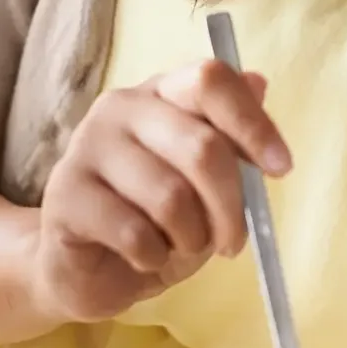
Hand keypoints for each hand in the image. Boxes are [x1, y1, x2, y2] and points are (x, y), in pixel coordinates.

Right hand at [29, 60, 290, 323]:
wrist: (87, 267)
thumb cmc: (155, 218)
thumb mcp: (205, 183)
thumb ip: (230, 139)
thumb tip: (260, 83)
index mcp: (161, 93)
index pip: (210, 80)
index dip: (252, 123)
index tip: (281, 168)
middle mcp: (121, 107)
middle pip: (201, 147)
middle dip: (231, 206)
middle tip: (233, 242)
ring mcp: (86, 147)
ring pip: (171, 198)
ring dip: (192, 238)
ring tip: (182, 247)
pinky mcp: (64, 195)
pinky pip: (134, 232)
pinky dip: (154, 257)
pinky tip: (146, 256)